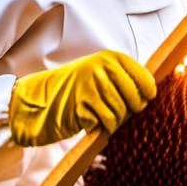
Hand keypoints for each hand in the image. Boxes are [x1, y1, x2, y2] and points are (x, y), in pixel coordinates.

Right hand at [9, 50, 156, 146]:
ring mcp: (92, 86)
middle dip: (130, 112)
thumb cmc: (71, 90)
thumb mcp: (98, 74)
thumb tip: (151, 94)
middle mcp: (102, 69)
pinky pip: (105, 123)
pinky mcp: (82, 105)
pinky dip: (100, 127)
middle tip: (117, 113)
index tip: (144, 101)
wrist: (34, 101)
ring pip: (121, 114)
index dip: (148, 95)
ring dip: (114, 122)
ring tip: (101, 117)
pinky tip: (89, 121)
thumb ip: (122, 78)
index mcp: (110, 58)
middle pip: (135, 100)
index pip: (145, 79)